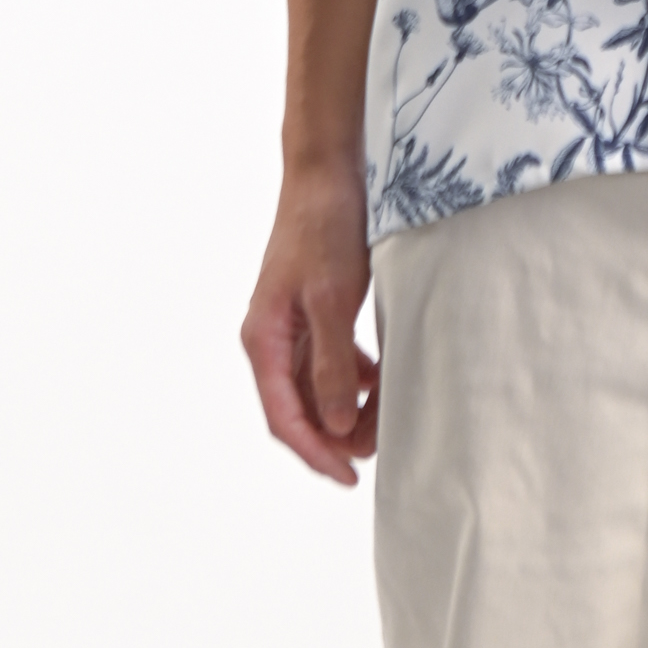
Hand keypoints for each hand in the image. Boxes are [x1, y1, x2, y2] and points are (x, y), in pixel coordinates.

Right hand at [241, 157, 377, 484]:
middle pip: (298, 408)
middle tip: (378, 445)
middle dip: (336, 433)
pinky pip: (327, 359)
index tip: (350, 476)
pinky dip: (353, 375)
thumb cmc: (324, 226)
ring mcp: (290, 324)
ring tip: (385, 415)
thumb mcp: (333, 299)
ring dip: (347, 406)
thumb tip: (336, 426)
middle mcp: (270, 338)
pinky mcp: (312, 310)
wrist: (327, 171)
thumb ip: (332, 365)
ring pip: (315, 386)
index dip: (316, 452)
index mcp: (263, 340)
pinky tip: (379, 378)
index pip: (284, 417)